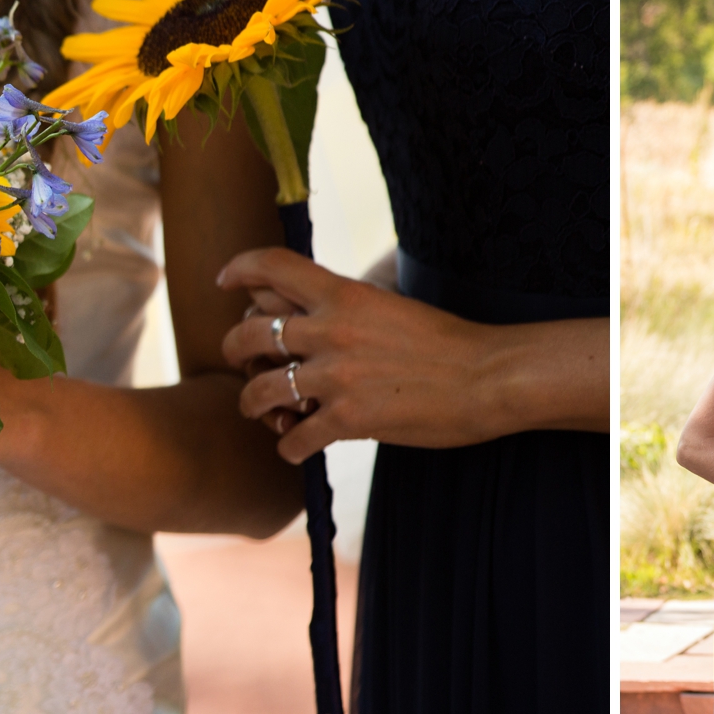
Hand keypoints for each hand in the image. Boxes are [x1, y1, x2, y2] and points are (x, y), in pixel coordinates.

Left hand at [217, 248, 511, 461]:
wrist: (488, 377)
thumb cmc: (446, 342)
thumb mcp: (388, 305)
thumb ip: (344, 308)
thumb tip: (311, 316)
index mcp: (343, 294)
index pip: (272, 266)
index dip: (239, 269)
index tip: (224, 280)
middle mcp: (330, 330)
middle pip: (248, 333)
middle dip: (236, 350)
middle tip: (246, 363)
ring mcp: (336, 377)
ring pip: (259, 390)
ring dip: (253, 404)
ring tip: (266, 413)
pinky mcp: (348, 420)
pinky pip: (293, 439)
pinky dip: (290, 447)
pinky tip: (299, 448)